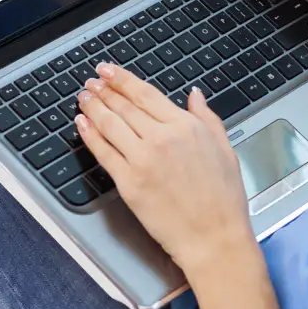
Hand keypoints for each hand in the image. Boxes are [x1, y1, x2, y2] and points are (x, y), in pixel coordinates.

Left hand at [75, 62, 256, 273]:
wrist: (214, 237)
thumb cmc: (224, 199)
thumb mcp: (225, 149)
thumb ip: (207, 118)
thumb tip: (195, 95)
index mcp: (185, 126)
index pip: (145, 94)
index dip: (123, 79)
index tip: (109, 70)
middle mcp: (162, 138)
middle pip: (124, 106)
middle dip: (104, 90)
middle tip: (92, 81)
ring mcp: (142, 160)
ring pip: (110, 124)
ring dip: (93, 106)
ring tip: (84, 97)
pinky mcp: (128, 183)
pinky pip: (103, 152)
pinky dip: (89, 134)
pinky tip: (82, 123)